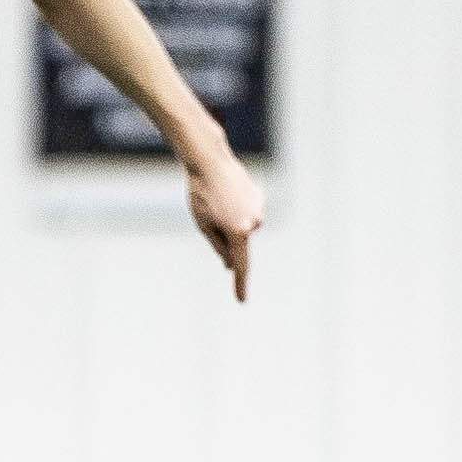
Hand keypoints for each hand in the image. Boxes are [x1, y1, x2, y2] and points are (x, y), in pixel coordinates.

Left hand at [186, 149, 262, 300]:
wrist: (209, 161)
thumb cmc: (201, 195)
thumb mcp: (203, 225)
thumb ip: (219, 247)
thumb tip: (229, 264)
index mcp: (238, 231)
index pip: (240, 264)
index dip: (240, 283)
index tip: (241, 300)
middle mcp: (254, 222)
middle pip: (238, 241)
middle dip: (224, 234)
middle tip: (209, 213)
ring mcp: (259, 209)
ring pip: (242, 226)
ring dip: (229, 218)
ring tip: (216, 199)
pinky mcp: (259, 198)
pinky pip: (246, 211)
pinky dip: (236, 207)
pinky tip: (226, 192)